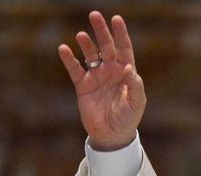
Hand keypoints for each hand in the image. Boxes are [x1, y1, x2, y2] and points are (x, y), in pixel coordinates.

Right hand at [58, 11, 145, 150]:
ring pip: (90, 55)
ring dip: (86, 44)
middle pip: (106, 46)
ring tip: (82, 35)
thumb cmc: (128, 118)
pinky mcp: (83, 86)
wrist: (112, 135)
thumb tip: (130, 68)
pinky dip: (69, 59)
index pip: (124, 48)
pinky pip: (75, 69)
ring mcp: (96, 77)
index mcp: (126, 72)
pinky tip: (63, 49)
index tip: (116, 19)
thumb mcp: (136, 103)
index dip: (120, 34)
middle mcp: (111, 70)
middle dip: (101, 31)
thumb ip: (135, 86)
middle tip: (94, 15)